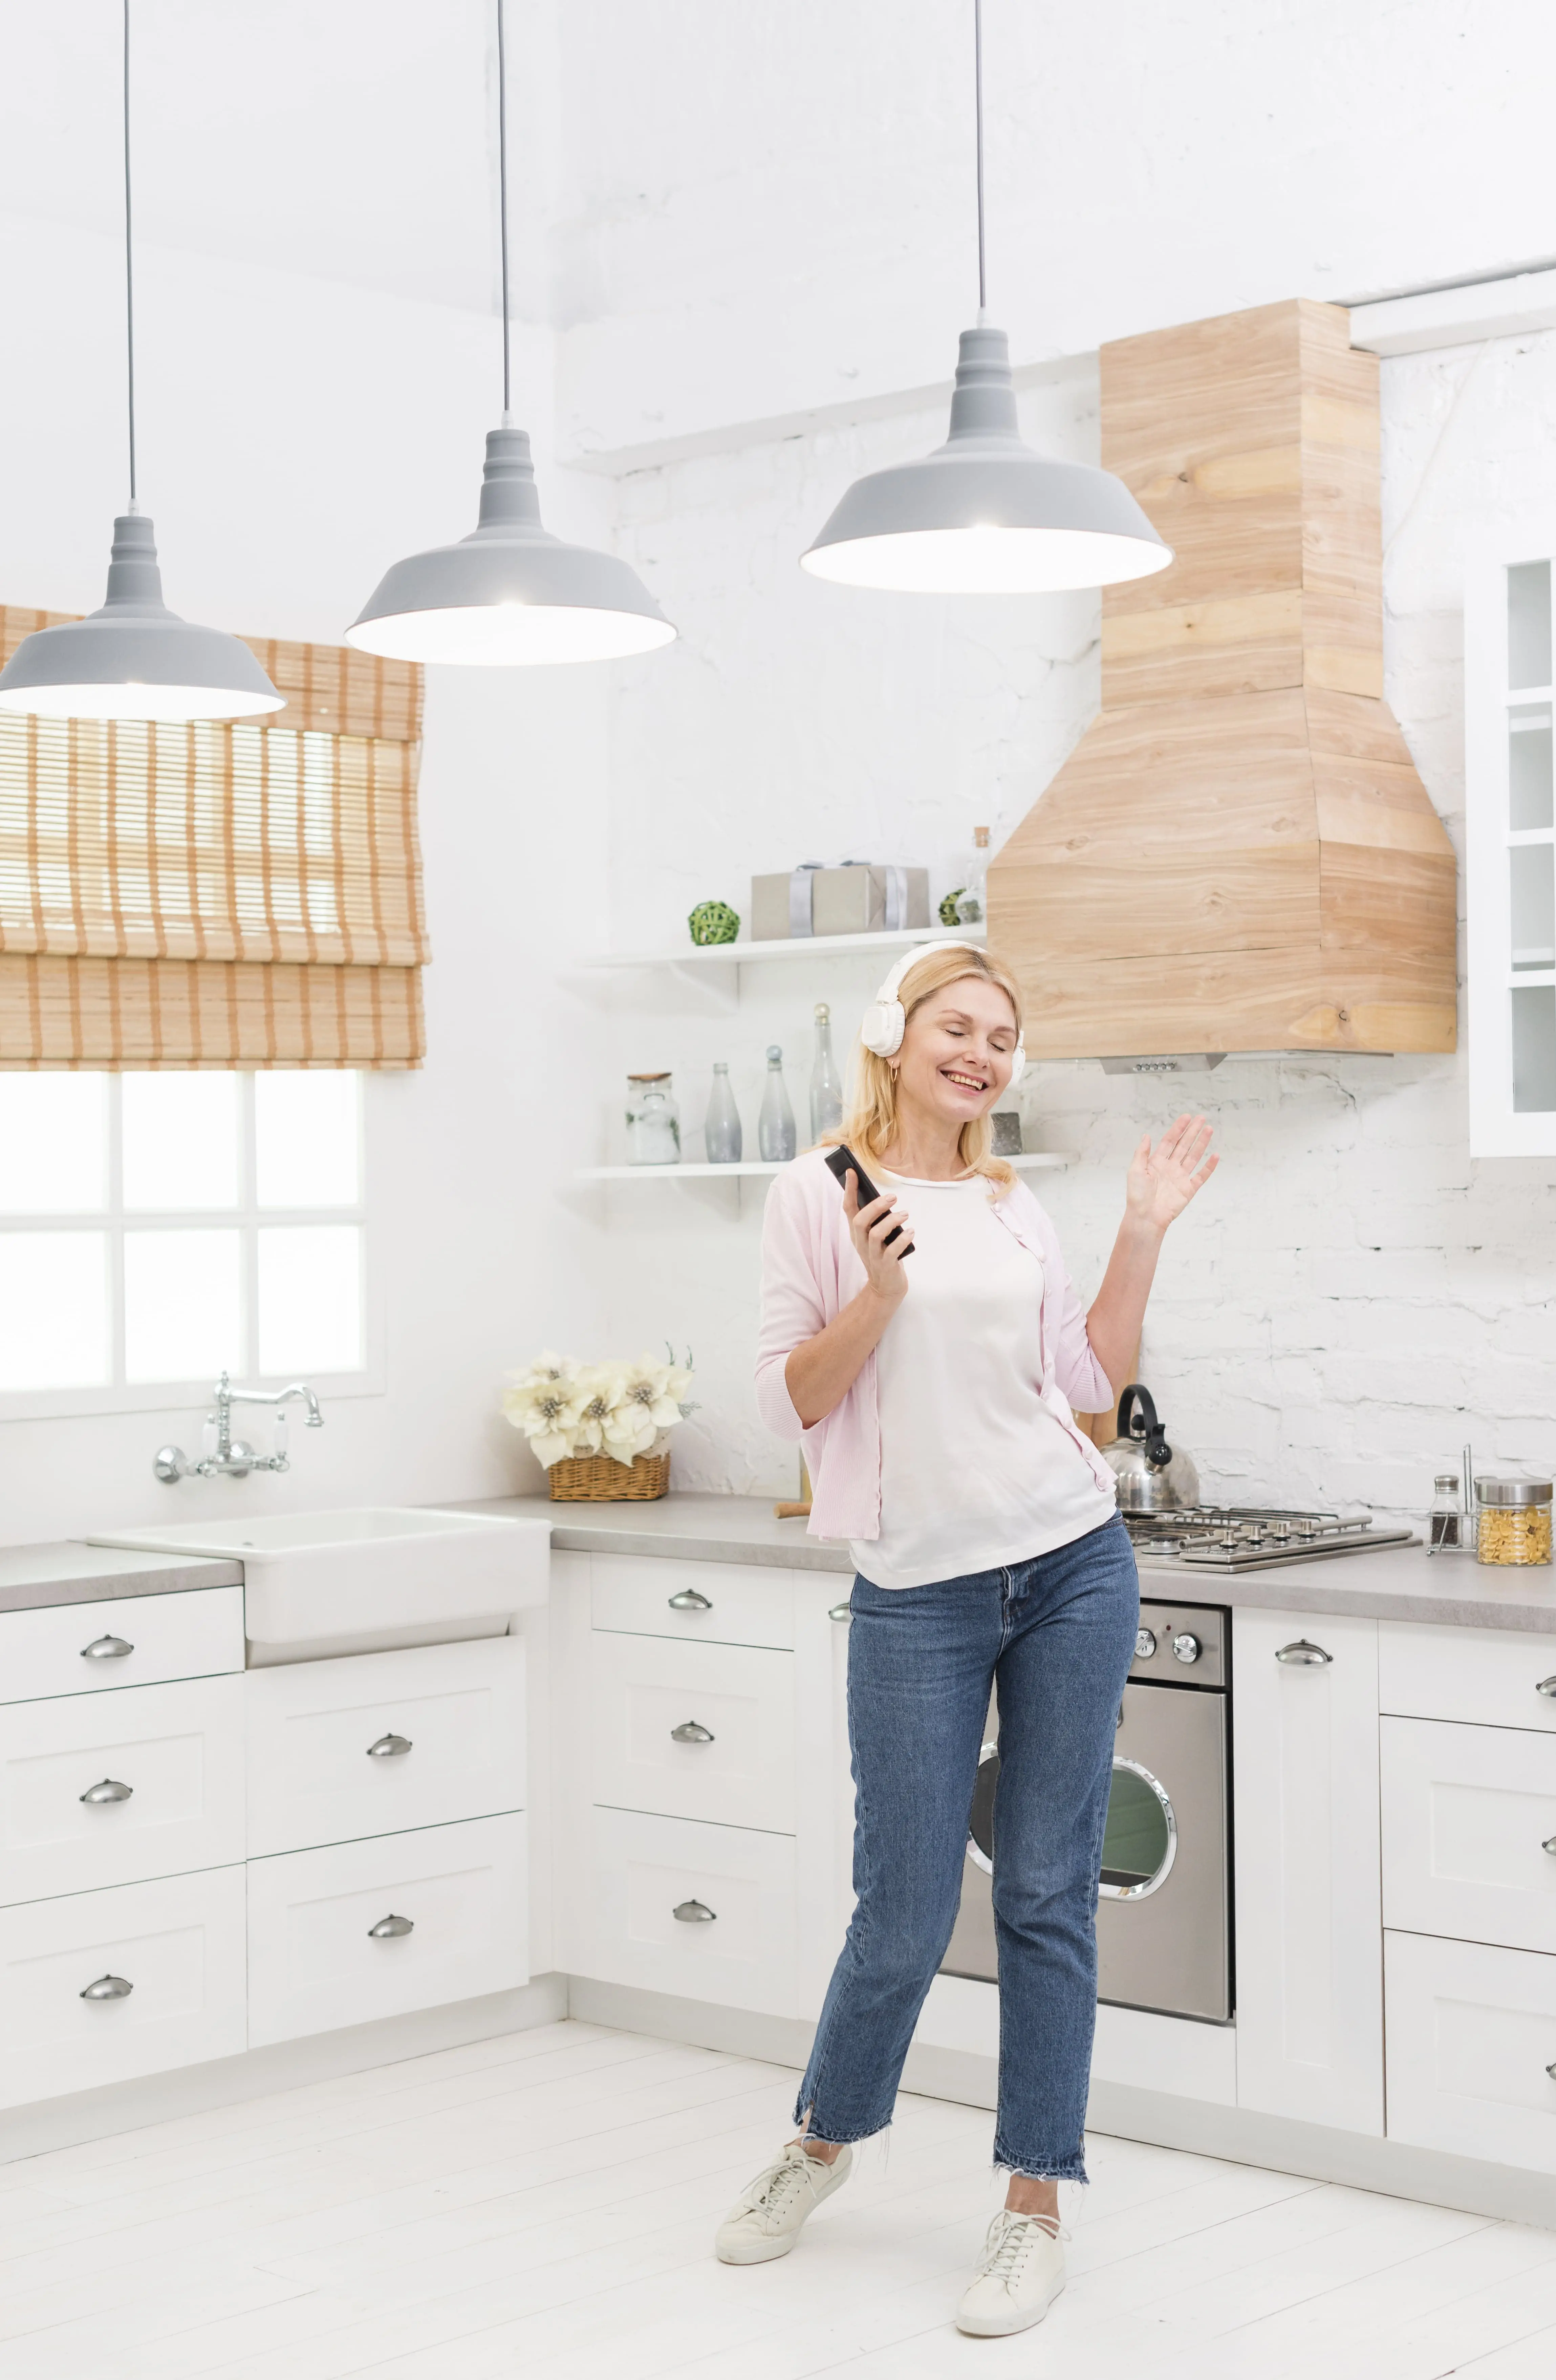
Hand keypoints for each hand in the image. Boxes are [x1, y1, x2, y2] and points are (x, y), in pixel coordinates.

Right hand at [844, 1170, 910, 1304]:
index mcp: (856, 1233)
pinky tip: (911, 1232)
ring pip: (875, 1234)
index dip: (849, 1190)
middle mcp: (861, 1242)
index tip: (852, 1172)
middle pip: (860, 1220)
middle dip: (875, 1206)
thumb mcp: (874, 1236)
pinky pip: (892, 1251)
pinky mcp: (885, 1266)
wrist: (885, 1287)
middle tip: (893, 1198)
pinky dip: (903, 1239)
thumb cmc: (883, 1255)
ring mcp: (872, 1255)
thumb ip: (876, 1220)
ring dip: (892, 1221)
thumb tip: (885, 1198)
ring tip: (905, 1215)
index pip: (848, 1208)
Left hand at [1124, 1114, 1217, 1236]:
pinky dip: (1209, 1166)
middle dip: (1192, 1132)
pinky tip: (1215, 1155)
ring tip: (1209, 1129)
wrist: (1145, 1217)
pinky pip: (1201, 1176)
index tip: (1186, 1117)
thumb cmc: (1137, 1196)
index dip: (1178, 1129)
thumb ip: (1141, 1152)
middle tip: (1202, 1118)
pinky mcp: (1189, 1190)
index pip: (1170, 1141)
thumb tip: (1146, 1135)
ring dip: (1201, 1143)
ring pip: (1194, 1156)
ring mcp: (1180, 1178)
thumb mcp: (1135, 1170)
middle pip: (1184, 1145)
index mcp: (1156, 1162)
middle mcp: (1170, 1168)